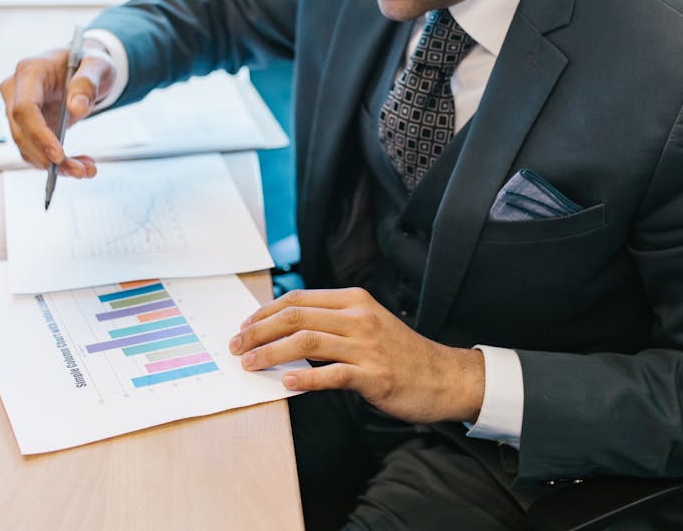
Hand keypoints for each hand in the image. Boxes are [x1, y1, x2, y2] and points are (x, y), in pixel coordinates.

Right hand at [0, 39, 115, 176]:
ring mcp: (17, 108)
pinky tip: (78, 165)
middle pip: (21, 132)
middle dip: (47, 158)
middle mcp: (16, 90)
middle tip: (80, 170)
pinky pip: (34, 150)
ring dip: (54, 166)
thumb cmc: (88, 61)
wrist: (84, 66)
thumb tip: (77, 108)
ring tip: (85, 169)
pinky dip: (55, 163)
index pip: (24, 108)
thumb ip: (88, 83)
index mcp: (30, 71)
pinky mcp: (26, 125)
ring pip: (25, 146)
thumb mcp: (98, 65)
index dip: (39, 135)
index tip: (59, 155)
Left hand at [229, 287, 484, 424]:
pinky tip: (287, 382)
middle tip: (237, 346)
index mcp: (354, 301)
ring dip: (271, 353)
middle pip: (296, 317)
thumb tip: (287, 332)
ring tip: (250, 364)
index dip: (265, 312)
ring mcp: (367, 346)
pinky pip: (332, 374)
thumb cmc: (401, 355)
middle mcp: (359, 317)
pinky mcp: (374, 375)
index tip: (244, 327)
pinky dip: (306, 377)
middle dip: (259, 331)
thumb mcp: (368, 325)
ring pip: (307, 342)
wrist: (445, 377)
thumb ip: (333, 324)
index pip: (298, 299)